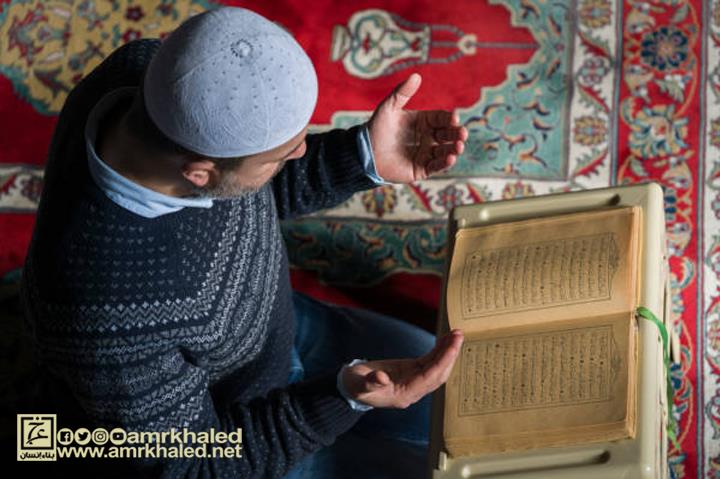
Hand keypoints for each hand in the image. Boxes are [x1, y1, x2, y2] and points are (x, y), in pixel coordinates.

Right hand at [341, 329, 463, 408]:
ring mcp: (414, 381)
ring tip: (456, 334)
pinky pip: (429, 361)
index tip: (452, 346)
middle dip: (450, 355)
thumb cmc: (355, 386)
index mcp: (404, 395)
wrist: (351, 388)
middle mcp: (413, 390)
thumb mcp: (358, 384)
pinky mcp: (411, 371)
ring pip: (437, 367)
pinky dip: (439, 350)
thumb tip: (381, 378)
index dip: (442, 361)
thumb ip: (370, 382)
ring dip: (447, 352)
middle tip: (459, 335)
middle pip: (438, 374)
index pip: (429, 377)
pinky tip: (445, 339)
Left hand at [367, 73, 467, 182]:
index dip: (449, 119)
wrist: (364, 153)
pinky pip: (436, 166)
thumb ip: (402, 92)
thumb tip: (416, 76)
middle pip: (447, 134)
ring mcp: (425, 154)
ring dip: (454, 149)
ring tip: (459, 146)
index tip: (454, 118)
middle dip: (457, 134)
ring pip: (445, 151)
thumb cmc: (375, 129)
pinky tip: (451, 158)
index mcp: (423, 122)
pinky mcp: (422, 169)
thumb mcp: (388, 107)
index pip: (441, 118)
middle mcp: (427, 137)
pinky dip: (445, 163)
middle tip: (462, 133)